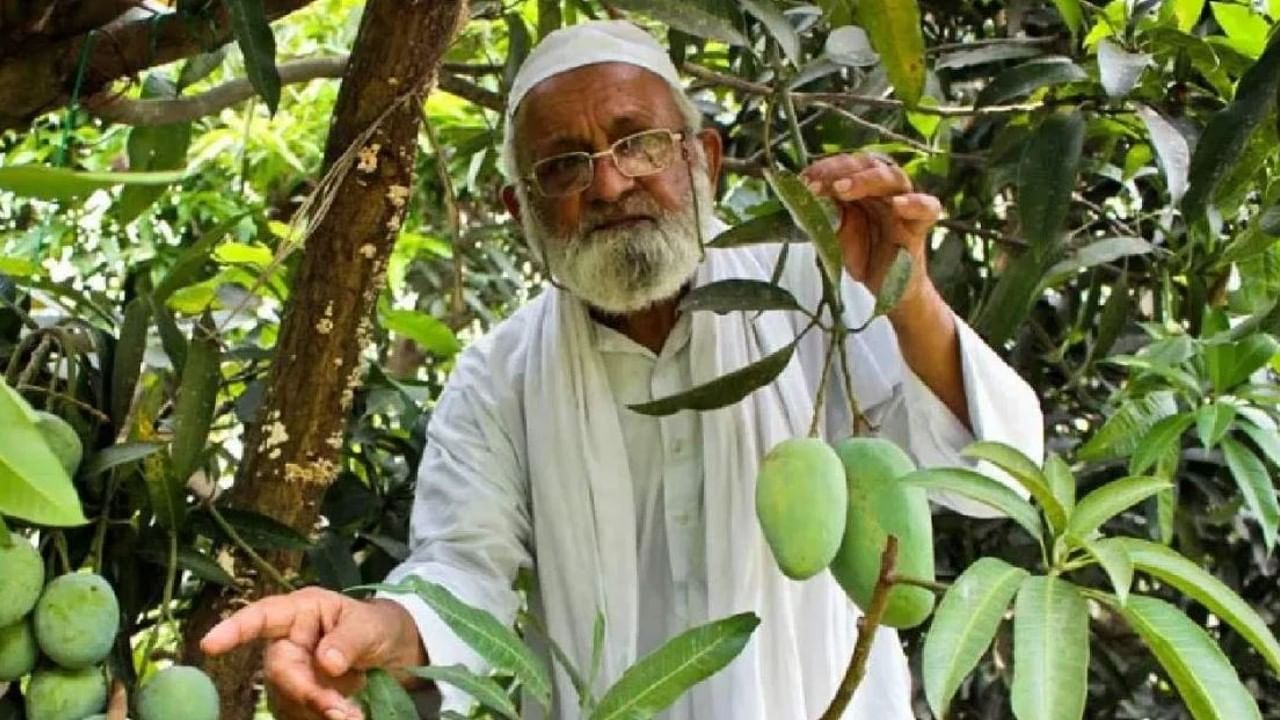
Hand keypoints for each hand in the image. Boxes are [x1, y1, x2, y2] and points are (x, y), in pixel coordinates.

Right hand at [200, 587, 424, 719]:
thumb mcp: (370, 626)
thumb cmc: (376, 626)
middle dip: (307, 693)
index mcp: (301, 611)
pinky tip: (349, 715)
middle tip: (342, 712)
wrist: (393, 651)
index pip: (262, 616)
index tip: (211, 645)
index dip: (235, 629)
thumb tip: (327, 662)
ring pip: (286, 698)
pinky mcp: (297, 696)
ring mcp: (291, 671)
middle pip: (278, 670)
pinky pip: (297, 713)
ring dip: (317, 712)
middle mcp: (288, 641)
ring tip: (354, 715)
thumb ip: (349, 641)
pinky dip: (320, 718)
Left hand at [799, 153, 942, 311]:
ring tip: (841, 188)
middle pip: (869, 164)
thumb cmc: (863, 257)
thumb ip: (825, 216)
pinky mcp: (919, 226)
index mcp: (863, 188)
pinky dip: (915, 203)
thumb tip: (806, 197)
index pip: (847, 166)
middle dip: (840, 170)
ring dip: (867, 179)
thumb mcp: (836, 236)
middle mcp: (884, 191)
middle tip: (815, 184)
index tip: (803, 180)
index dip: (825, 169)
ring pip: (895, 178)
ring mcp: (904, 206)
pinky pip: (928, 207)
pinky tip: (897, 205)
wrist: (888, 290)